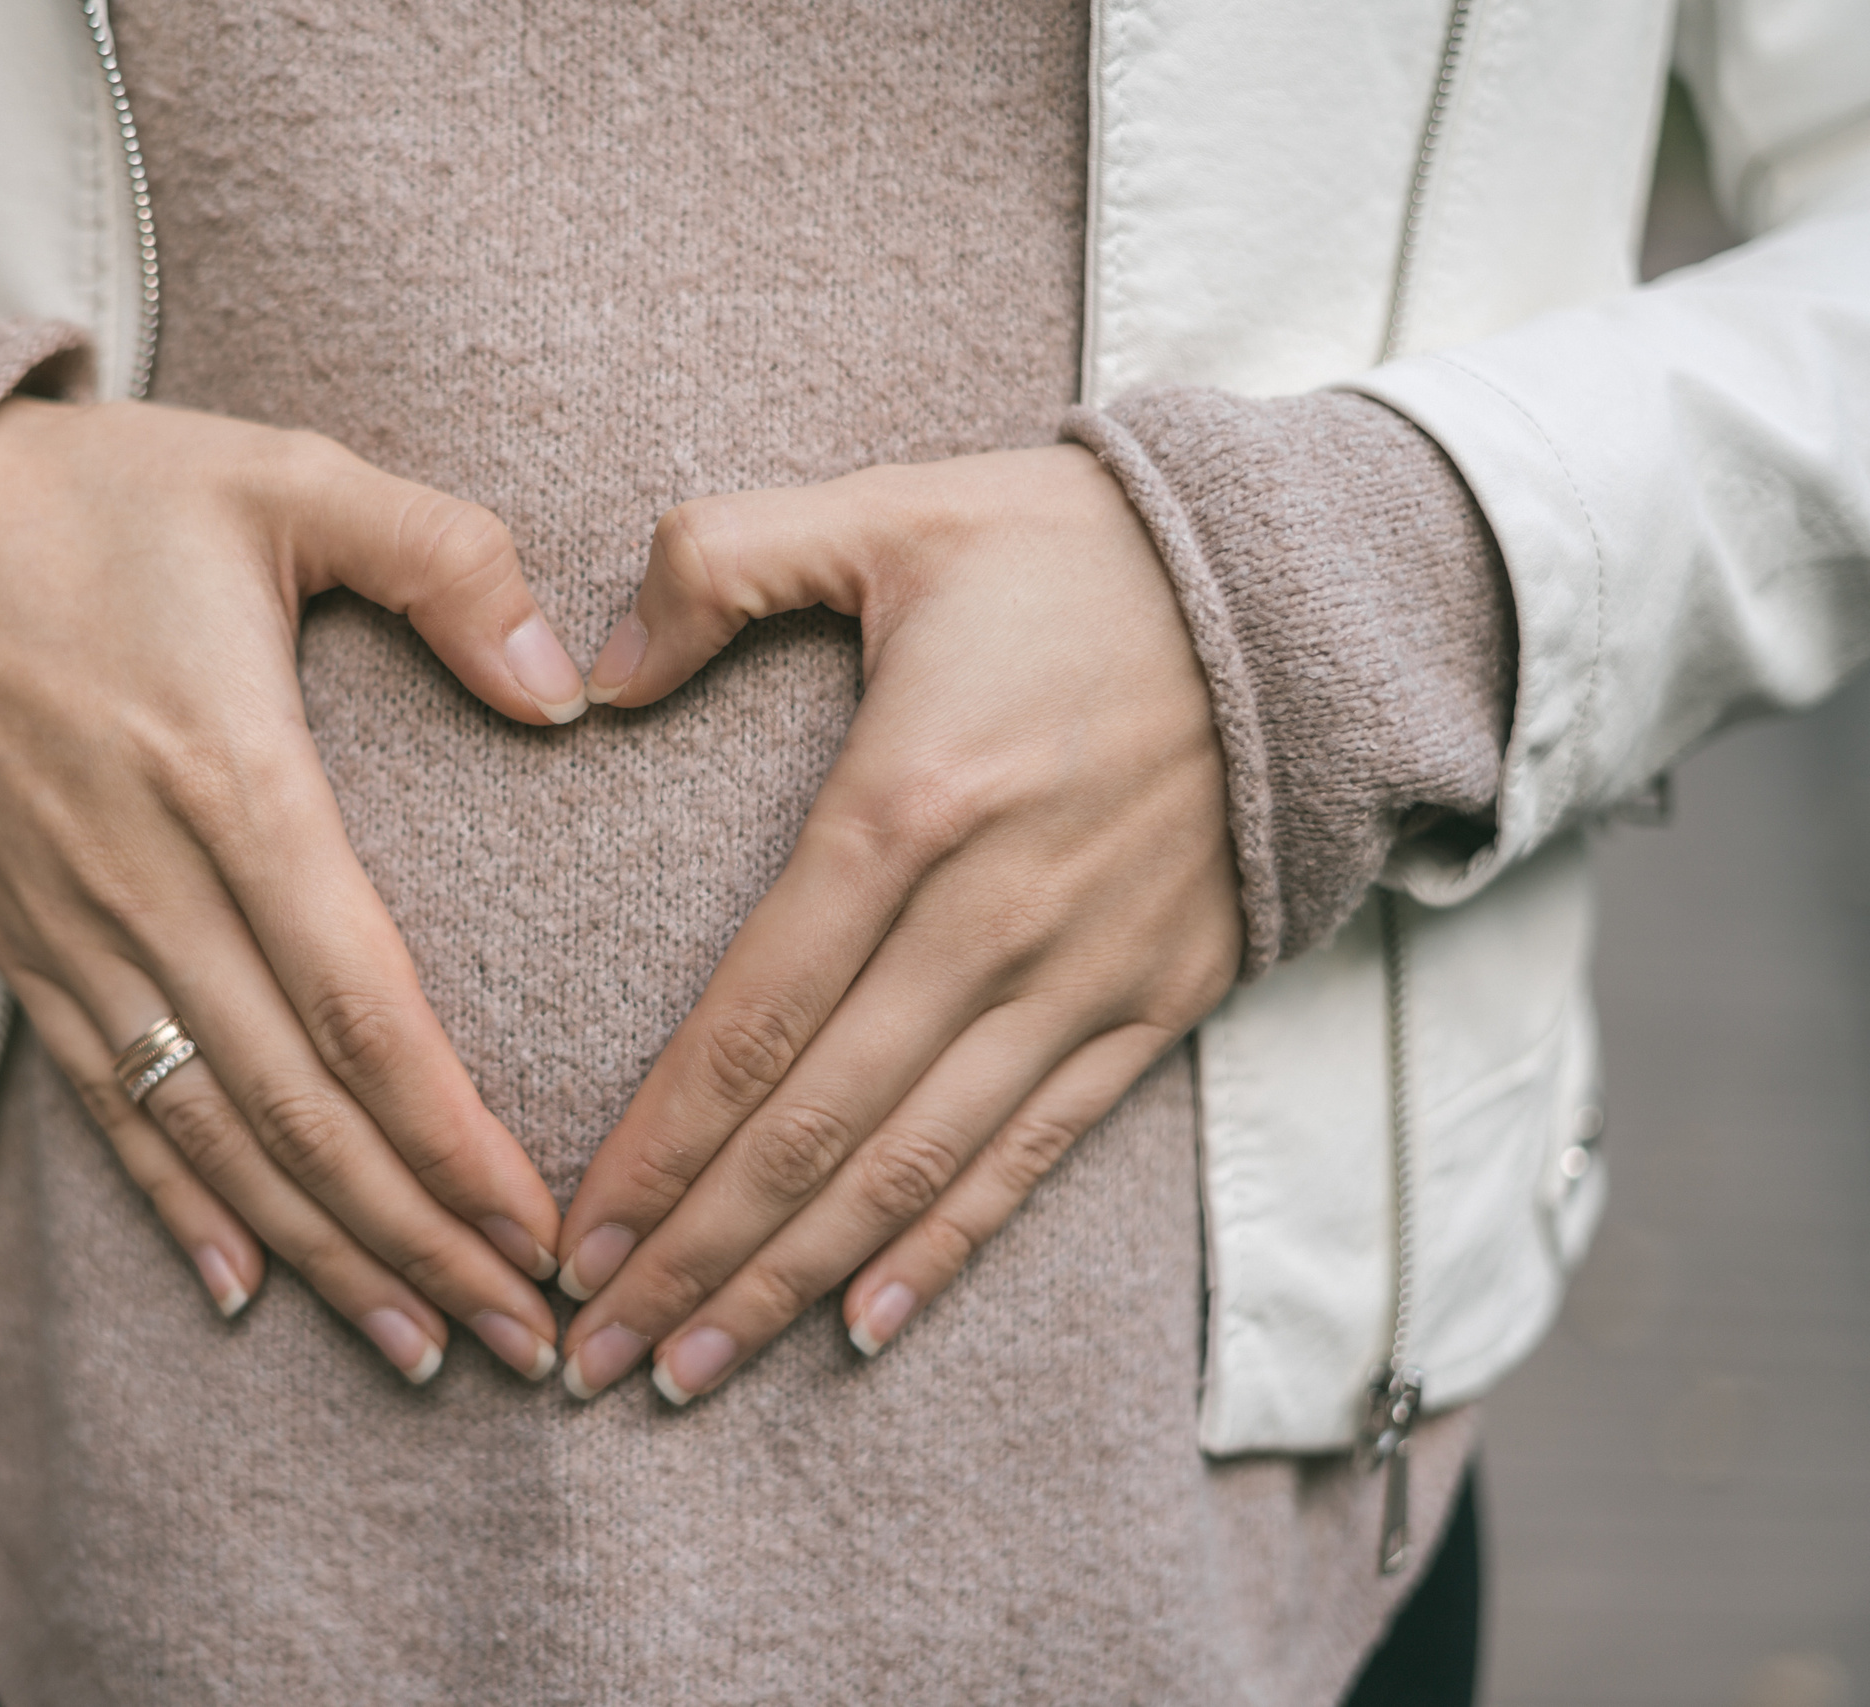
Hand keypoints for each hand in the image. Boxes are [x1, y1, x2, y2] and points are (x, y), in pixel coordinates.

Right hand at [0, 398, 592, 1383]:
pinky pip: (106, 1106)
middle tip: (526, 1333)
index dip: (450, 1137)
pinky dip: (176, 1208)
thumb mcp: (287, 476)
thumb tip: (565, 687)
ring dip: (322, 1255)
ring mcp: (74, 931)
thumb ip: (444, 559)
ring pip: (209, 1136)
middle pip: (298, 1110)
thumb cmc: (106, 500)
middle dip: (417, 1239)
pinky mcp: (24, 948)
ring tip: (424, 1347)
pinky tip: (246, 1290)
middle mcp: (147, 886)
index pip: (358, 1007)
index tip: (540, 1225)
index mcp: (228, 779)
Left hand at [552, 445, 1240, 1401]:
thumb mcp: (892, 511)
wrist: (1323, 593)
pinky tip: (865, 1327)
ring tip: (693, 1373)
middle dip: (696, 1256)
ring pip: (912, 1170)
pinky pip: (1033, 1156)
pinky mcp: (1152, 1007)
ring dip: (794, 1281)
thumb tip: (594, 672)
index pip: (753, 1021)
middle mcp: (989, 920)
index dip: (659, 1148)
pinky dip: (945, 1248)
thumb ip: (719, 562)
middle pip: (815, 1129)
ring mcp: (1080, 978)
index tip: (575, 1239)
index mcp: (907, 806)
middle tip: (593, 1356)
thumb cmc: (1086, 549)